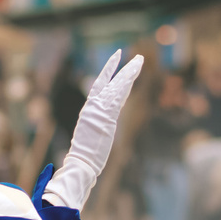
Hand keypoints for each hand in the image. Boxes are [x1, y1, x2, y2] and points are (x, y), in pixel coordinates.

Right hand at [43, 49, 141, 210]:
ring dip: (130, 72)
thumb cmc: (84, 157)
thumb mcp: (90, 138)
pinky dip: (126, 82)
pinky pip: (119, 94)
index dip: (108, 72)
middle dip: (124, 69)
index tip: (116, 60)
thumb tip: (99, 133)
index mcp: (89, 111)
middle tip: (136, 57)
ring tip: (140, 60)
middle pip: (111, 82)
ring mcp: (100, 109)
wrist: (80, 162)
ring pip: (117, 85)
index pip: (99, 85)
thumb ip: (95, 129)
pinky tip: (134, 73)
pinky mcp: (107, 114)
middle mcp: (93, 106)